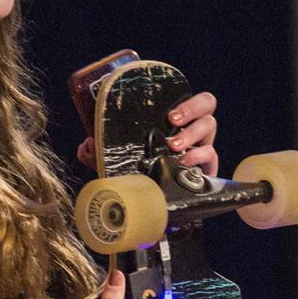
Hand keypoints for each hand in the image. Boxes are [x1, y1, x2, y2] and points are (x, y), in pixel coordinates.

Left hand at [75, 92, 217, 175]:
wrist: (155, 201)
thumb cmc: (140, 170)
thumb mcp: (117, 157)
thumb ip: (98, 151)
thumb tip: (85, 145)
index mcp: (174, 119)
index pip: (189, 97)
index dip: (186, 99)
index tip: (169, 113)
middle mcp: (191, 128)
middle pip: (207, 104)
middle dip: (192, 109)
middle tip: (173, 121)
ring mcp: (201, 146)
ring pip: (210, 126)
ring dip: (192, 134)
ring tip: (174, 146)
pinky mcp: (207, 167)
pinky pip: (212, 155)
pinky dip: (200, 157)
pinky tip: (185, 163)